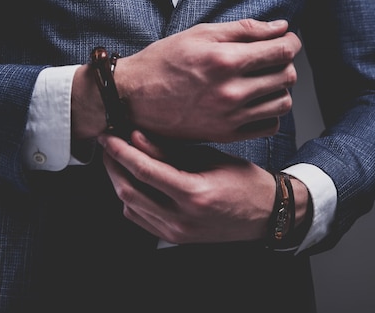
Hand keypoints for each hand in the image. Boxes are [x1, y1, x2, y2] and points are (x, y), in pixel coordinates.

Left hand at [99, 130, 280, 243]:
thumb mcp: (209, 158)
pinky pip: (139, 218)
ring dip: (118, 180)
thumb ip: (169, 151)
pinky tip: (133, 181)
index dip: (120, 151)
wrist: (266, 214)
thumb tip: (136, 137)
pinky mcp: (174, 238)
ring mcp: (177, 233)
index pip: (144, 171)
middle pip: (129, 190)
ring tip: (118, 159)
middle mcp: (182, 218)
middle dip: (112, 164)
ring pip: (130, 206)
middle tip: (108, 145)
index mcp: (194, 194)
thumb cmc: (244, 183)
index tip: (108, 136)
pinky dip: (130, 198)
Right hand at [114, 19, 300, 141]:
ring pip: (282, 103)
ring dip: (279, 89)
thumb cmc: (161, 63)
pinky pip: (268, 126)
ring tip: (262, 81)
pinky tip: (254, 102)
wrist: (132, 98)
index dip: (291, 42)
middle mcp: (230, 92)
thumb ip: (243, 29)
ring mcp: (229, 117)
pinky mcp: (225, 134)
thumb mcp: (198, 34)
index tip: (286, 41)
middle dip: (285, 63)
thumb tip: (280, 27)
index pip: (282, 51)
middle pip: (287, 76)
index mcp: (224, 61)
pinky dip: (269, 113)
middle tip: (271, 58)